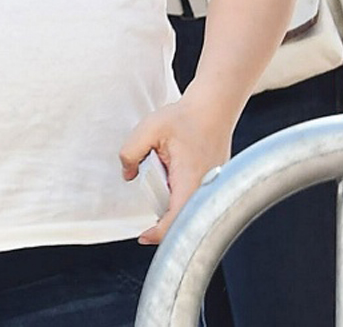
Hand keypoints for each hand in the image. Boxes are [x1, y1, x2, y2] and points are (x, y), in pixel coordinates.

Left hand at [119, 97, 231, 244]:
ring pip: (189, 207)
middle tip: (153, 181)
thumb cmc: (187, 116)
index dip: (158, 234)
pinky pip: (196, 197)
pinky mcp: (215, 183)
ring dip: (172, 198)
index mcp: (190, 179)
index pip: (176, 220)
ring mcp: (213, 187)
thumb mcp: (150, 128)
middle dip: (163, 210)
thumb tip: (128, 174)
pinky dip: (182, 190)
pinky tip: (177, 168)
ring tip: (167, 167)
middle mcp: (206, 188)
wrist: (214, 106)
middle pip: (182, 217)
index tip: (143, 236)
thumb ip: (130, 152)